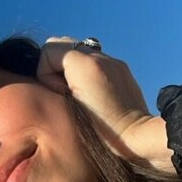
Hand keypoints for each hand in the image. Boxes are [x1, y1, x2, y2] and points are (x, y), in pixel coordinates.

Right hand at [37, 36, 164, 165]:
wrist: (135, 137)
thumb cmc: (100, 132)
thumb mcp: (67, 110)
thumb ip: (54, 86)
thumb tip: (51, 80)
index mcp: (84, 64)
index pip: (48, 50)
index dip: (45, 73)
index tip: (59, 94)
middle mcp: (99, 56)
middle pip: (62, 44)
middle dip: (57, 66)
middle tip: (65, 92)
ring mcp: (112, 60)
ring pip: (79, 52)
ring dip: (73, 69)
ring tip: (79, 93)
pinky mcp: (121, 69)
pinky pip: (96, 61)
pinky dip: (88, 72)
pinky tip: (95, 95)